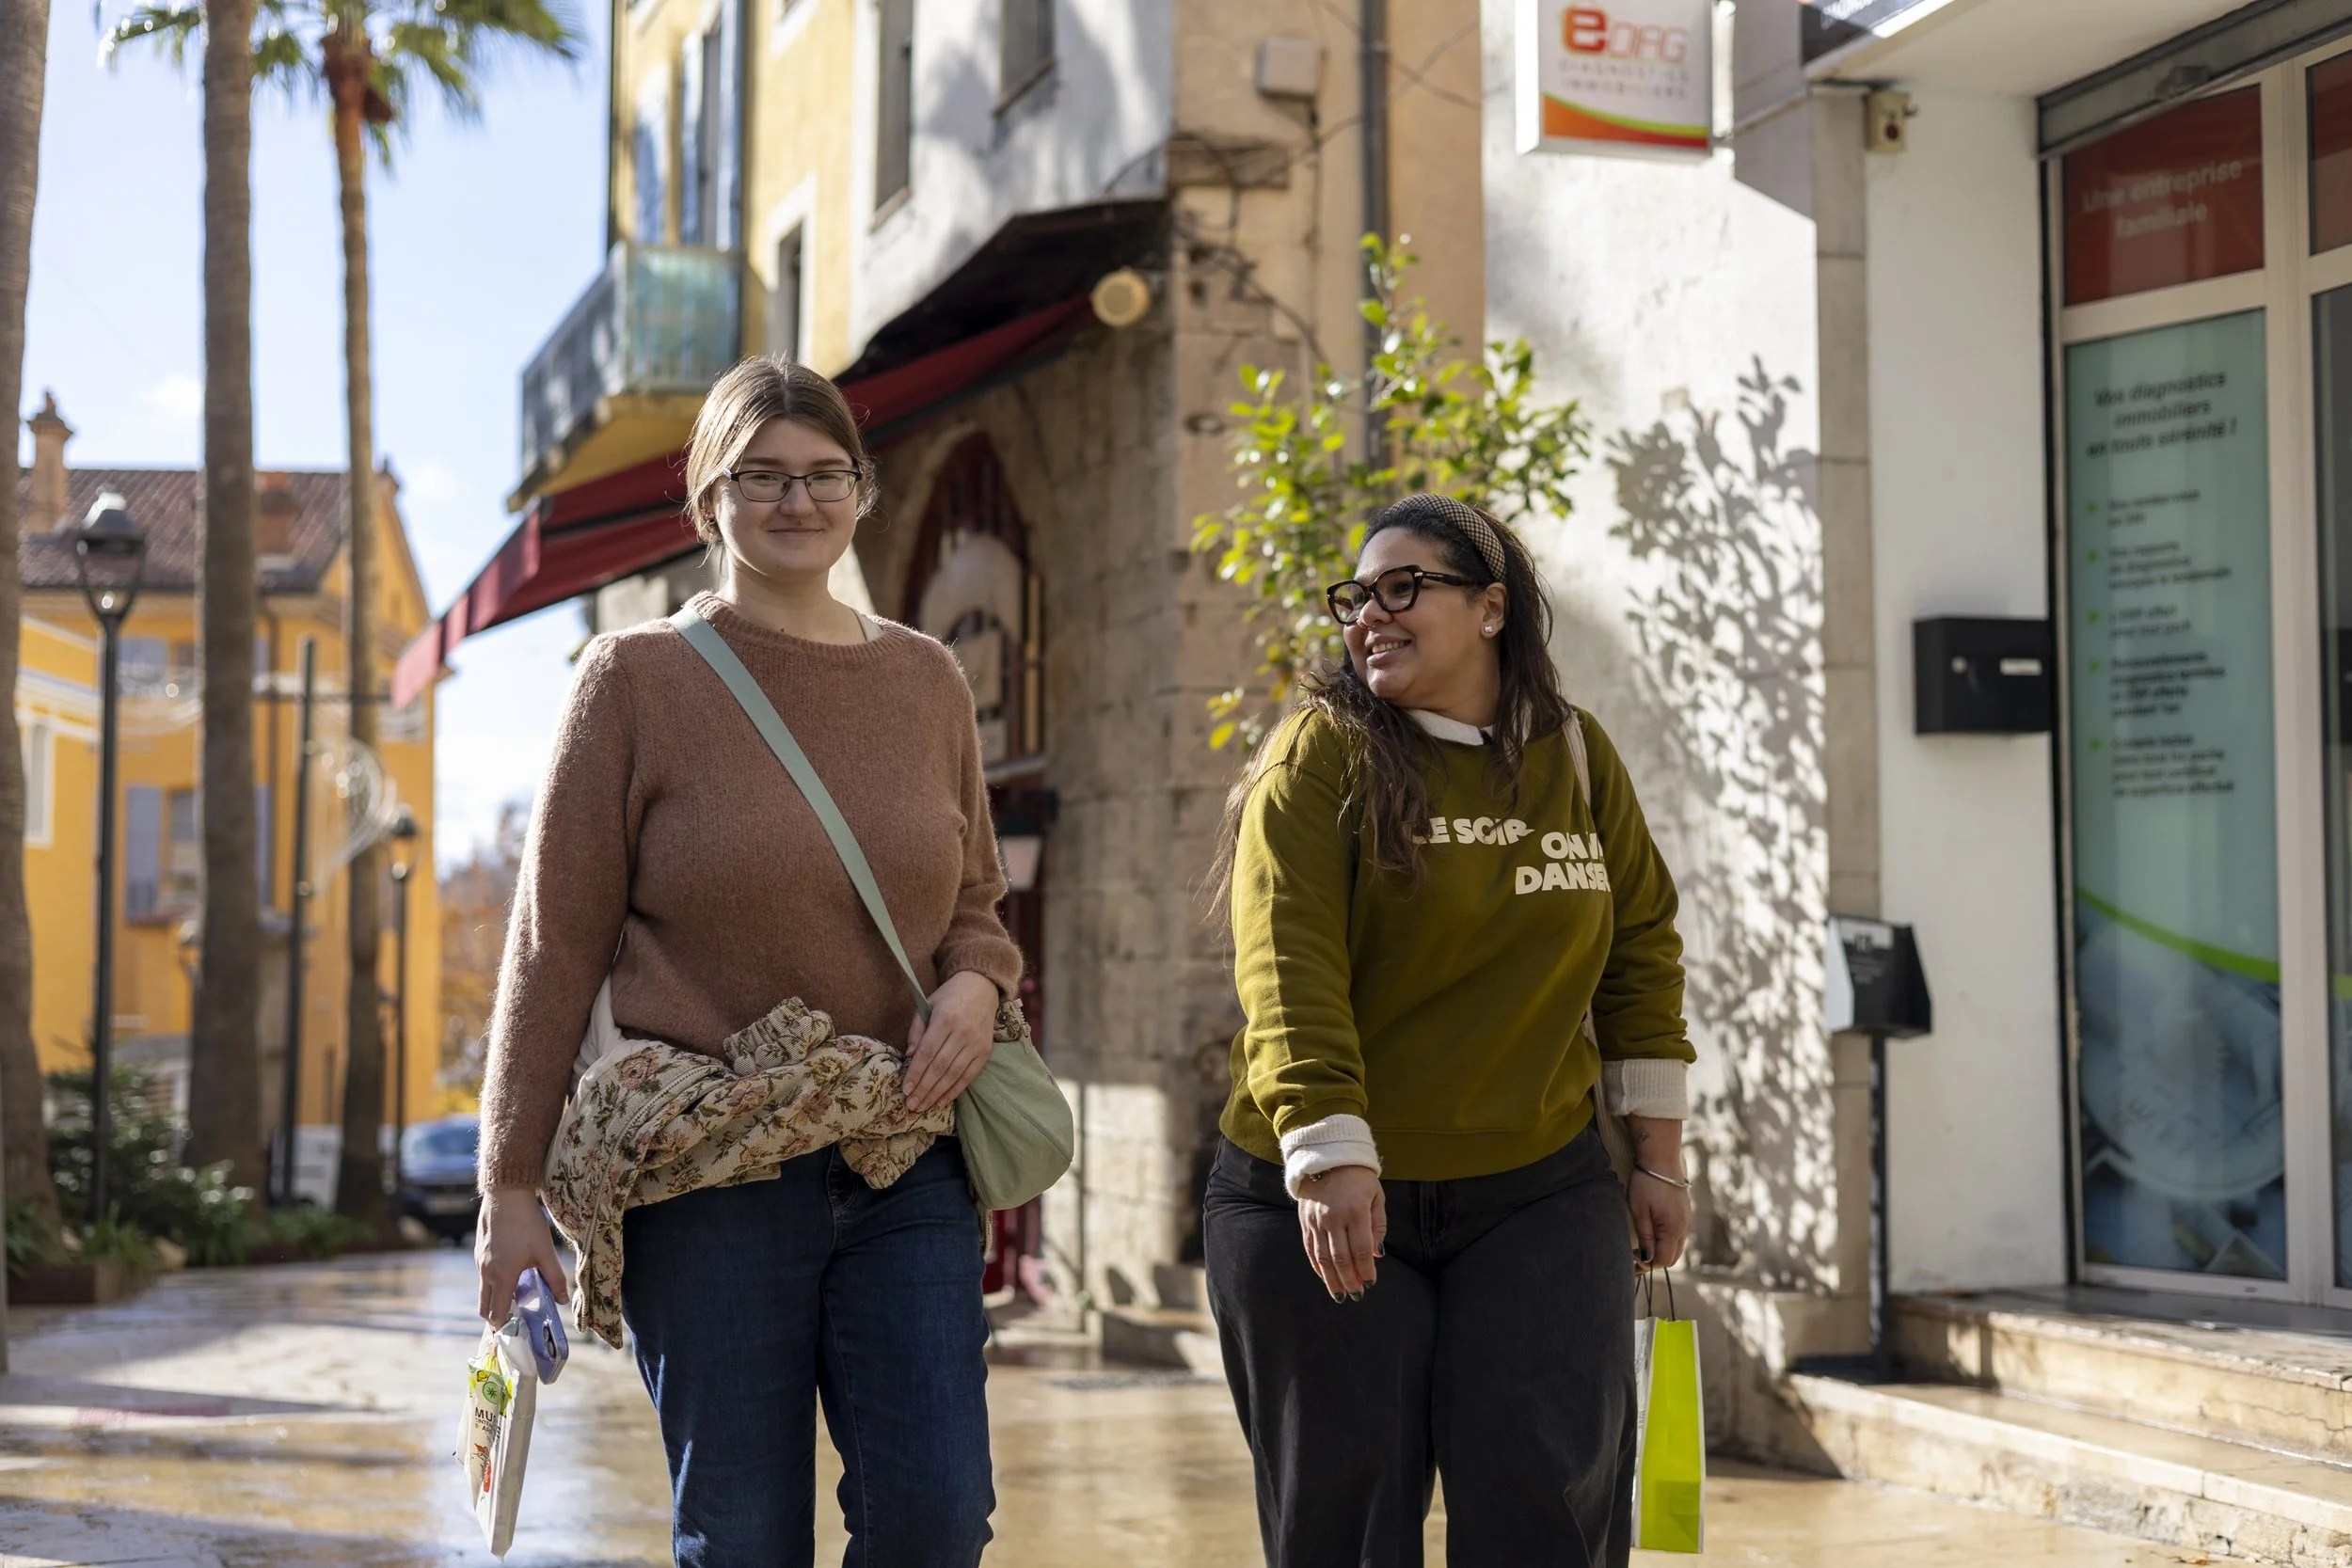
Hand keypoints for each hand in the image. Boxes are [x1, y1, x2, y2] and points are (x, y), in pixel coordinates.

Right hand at [476, 1188, 570, 1325]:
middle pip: (485, 1307)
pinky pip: (483, 1275)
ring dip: (495, 1299)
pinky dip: (493, 1283)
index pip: (496, 1314)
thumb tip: (563, 1301)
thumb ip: (555, 1278)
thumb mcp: (546, 1252)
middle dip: (496, 1318)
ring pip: (483, 1291)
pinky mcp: (479, 1251)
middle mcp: (485, 1273)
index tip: (514, 1333)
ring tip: (516, 1297)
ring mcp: (479, 1262)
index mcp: (501, 1277)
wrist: (506, 1194)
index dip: (504, 1327)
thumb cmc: (527, 1223)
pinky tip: (511, 1273)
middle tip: (514, 1320)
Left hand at [905, 970, 999, 1110]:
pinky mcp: (985, 1051)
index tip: (905, 1089)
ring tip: (923, 1106)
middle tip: (911, 1105)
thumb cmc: (949, 997)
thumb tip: (909, 1057)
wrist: (981, 988)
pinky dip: (955, 1090)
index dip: (916, 1073)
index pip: (927, 1052)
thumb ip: (916, 1031)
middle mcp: (963, 1032)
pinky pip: (969, 1075)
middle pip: (940, 1067)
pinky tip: (942, 1101)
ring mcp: (976, 1043)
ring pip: (954, 1074)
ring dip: (937, 1093)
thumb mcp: (927, 1006)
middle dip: (924, 1088)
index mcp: (946, 1018)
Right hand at [1297, 1164, 1385, 1299]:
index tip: (1371, 1283)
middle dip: (1350, 1280)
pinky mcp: (1305, 1221)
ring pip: (1323, 1258)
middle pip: (1341, 1258)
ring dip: (1332, 1280)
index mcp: (1355, 1211)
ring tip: (1340, 1295)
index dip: (1366, 1270)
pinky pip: (1310, 1249)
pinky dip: (1317, 1266)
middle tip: (1358, 1294)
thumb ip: (1378, 1226)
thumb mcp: (1376, 1196)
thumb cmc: (1359, 1177)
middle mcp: (1333, 1217)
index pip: (1360, 1250)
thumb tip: (1376, 1254)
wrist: (1328, 1155)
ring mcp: (1316, 1220)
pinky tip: (1325, 1277)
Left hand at [1626, 1114, 1691, 1272]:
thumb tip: (1647, 1260)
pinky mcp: (1685, 1214)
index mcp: (1673, 1229)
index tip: (1631, 1261)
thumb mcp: (1639, 1211)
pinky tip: (1653, 1234)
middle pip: (1672, 1257)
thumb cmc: (1647, 1183)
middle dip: (1654, 1261)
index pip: (1663, 1260)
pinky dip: (1666, 1241)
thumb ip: (1645, 1237)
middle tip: (1635, 1257)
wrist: (1661, 1158)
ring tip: (1641, 1246)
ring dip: (1661, 1251)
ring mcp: (1687, 1220)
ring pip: (1676, 1247)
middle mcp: (1684, 1228)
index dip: (1647, 1266)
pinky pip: (1678, 1236)